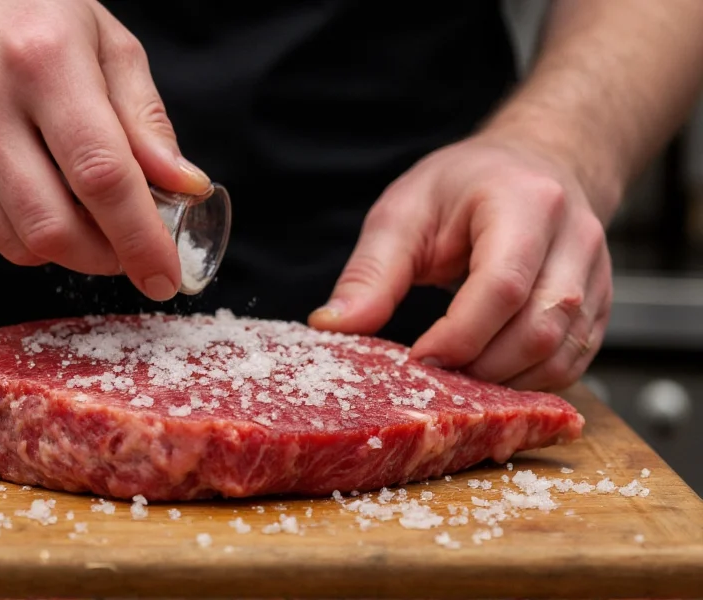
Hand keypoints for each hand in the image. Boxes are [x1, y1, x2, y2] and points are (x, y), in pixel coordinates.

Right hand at [0, 0, 210, 299]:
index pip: (101, 175)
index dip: (140, 237)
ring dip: (74, 251)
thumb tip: (185, 188)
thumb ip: (146, 121)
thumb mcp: (108, 44)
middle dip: (108, 256)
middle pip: (56, 226)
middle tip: (134, 247)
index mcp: (44, 61)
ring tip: (96, 219)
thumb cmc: (33, 13)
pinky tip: (51, 201)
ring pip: (22, 242)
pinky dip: (34, 236)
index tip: (165, 275)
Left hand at [309, 136, 612, 390]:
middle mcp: (575, 238)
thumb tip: (333, 326)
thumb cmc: (463, 187)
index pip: (502, 285)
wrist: (529, 169)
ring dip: (505, 383)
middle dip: (479, 367)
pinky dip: (529, 383)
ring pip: (560, 354)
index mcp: (526, 203)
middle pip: (537, 328)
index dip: (458, 335)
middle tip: (433, 376)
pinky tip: (490, 376)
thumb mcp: (404, 213)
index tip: (417, 360)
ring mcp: (596, 275)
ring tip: (457, 376)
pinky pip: (572, 361)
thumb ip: (371, 271)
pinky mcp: (599, 305)